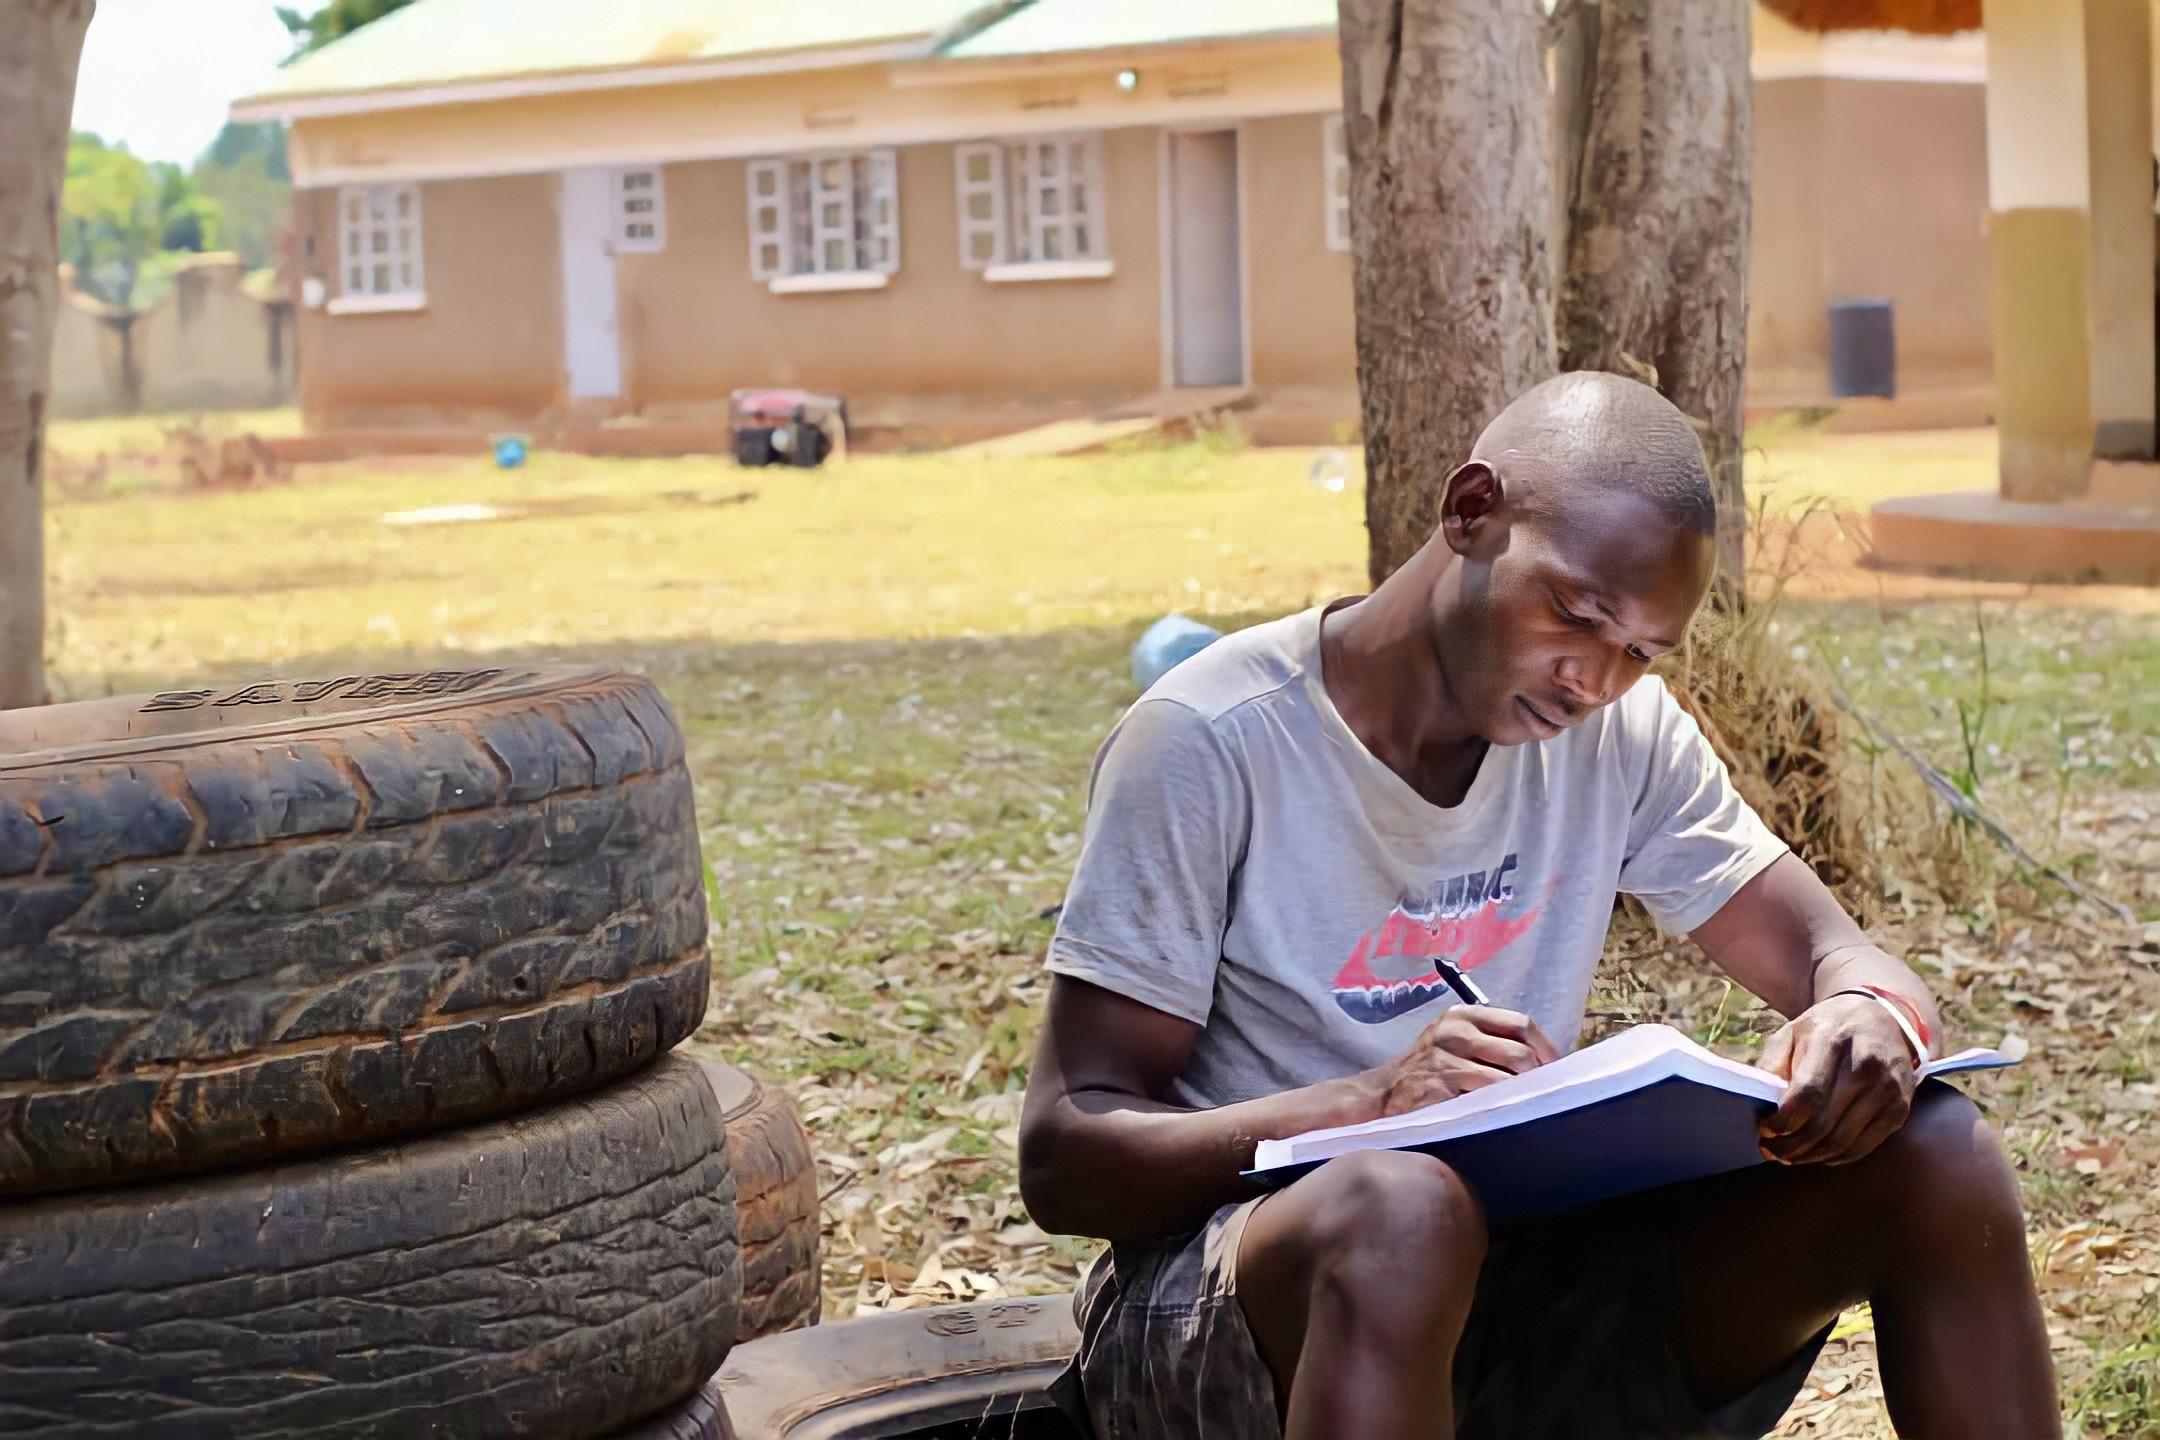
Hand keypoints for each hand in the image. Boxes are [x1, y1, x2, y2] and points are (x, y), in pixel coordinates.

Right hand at [1361, 1006, 1559, 1117]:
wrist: (1383, 1093)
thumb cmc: (1427, 1069)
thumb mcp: (1453, 1042)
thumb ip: (1490, 1042)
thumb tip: (1542, 1061)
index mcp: (1463, 1014)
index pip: (1521, 1023)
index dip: (1545, 1048)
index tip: (1555, 1068)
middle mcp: (1455, 1030)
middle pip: (1519, 1050)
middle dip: (1539, 1075)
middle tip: (1545, 1092)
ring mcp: (1447, 1057)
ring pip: (1507, 1075)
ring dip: (1522, 1093)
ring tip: (1527, 1104)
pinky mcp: (1442, 1084)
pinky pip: (1487, 1095)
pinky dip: (1502, 1104)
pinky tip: (1505, 1112)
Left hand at [1757, 994, 1917, 1165]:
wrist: (1882, 1018)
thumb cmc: (1827, 1028)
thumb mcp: (1792, 1032)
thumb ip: (1773, 1064)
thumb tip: (1760, 1104)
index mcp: (1833, 1040)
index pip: (1808, 1093)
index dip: (1785, 1120)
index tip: (1765, 1131)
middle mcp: (1866, 1065)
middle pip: (1825, 1122)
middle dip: (1793, 1144)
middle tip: (1771, 1151)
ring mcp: (1888, 1088)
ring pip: (1844, 1139)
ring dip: (1812, 1155)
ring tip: (1790, 1157)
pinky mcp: (1901, 1107)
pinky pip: (1866, 1145)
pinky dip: (1839, 1156)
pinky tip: (1819, 1154)